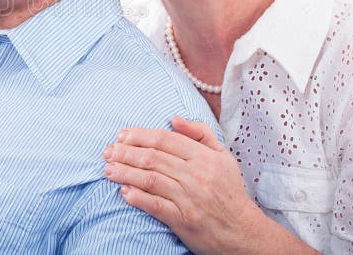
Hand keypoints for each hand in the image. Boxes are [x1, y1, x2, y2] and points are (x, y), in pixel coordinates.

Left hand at [102, 116, 272, 254]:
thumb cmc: (230, 192)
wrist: (244, 233)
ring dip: (125, 173)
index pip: (164, 139)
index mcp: (204, 157)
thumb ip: (200, 133)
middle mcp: (197, 175)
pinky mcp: (184, 220)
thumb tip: (173, 118)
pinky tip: (124, 192)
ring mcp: (190, 198)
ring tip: (108, 170)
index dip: (139, 135)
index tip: (122, 135)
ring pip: (150, 179)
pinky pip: (156, 205)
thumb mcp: (223, 156)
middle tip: (108, 152)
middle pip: (153, 158)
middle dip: (126, 153)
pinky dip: (138, 197)